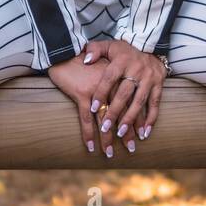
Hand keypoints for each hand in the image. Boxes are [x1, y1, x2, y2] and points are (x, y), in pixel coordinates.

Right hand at [47, 42, 135, 158]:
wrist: (65, 52)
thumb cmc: (83, 61)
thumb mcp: (104, 68)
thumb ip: (113, 80)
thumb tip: (120, 99)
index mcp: (119, 80)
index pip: (131, 103)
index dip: (136, 120)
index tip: (141, 135)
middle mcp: (112, 87)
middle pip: (122, 114)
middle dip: (126, 133)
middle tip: (130, 149)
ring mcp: (97, 92)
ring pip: (105, 120)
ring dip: (108, 139)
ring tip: (110, 153)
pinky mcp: (82, 94)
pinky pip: (87, 119)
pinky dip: (89, 134)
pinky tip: (91, 147)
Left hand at [85, 39, 166, 144]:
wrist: (151, 45)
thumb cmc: (124, 50)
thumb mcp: (109, 45)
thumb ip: (95, 50)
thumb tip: (86, 60)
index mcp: (122, 60)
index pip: (109, 79)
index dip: (101, 93)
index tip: (92, 108)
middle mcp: (136, 69)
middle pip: (124, 94)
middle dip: (114, 112)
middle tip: (105, 128)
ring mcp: (149, 78)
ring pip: (139, 101)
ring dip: (131, 119)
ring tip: (122, 134)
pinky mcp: (159, 84)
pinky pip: (155, 104)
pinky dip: (151, 119)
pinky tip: (144, 133)